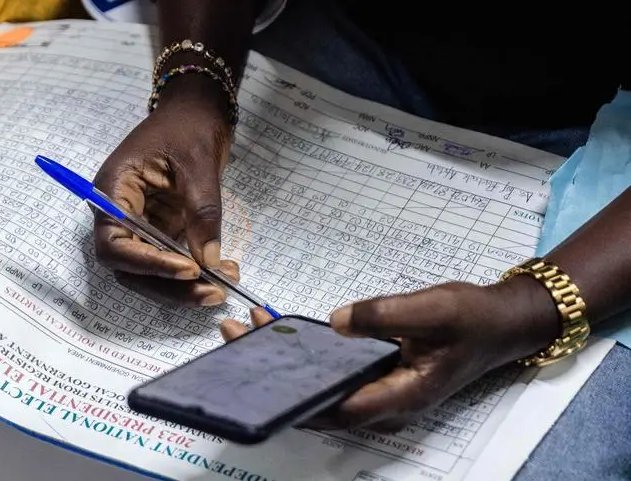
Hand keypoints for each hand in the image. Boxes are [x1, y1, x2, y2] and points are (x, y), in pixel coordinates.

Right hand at [93, 76, 238, 306]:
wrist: (197, 110)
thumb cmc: (188, 126)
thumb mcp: (198, 163)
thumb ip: (202, 211)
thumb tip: (209, 260)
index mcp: (113, 191)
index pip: (114, 243)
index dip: (147, 263)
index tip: (188, 269)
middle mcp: (118, 213)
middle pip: (130, 267)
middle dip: (170, 285)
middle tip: (214, 291)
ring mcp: (139, 224)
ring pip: (149, 272)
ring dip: (184, 287)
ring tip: (225, 286)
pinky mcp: (159, 230)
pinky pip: (170, 261)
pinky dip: (195, 273)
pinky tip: (224, 272)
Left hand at [220, 277, 558, 431]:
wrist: (500, 321)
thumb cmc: (473, 317)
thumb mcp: (434, 307)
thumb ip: (385, 315)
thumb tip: (336, 321)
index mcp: (404, 395)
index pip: (342, 410)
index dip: (299, 401)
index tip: (259, 383)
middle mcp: (387, 402)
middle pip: (323, 402)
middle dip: (277, 378)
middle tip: (237, 340)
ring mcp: (380, 391)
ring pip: (325, 387)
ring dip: (286, 364)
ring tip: (248, 330)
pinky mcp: (376, 375)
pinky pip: (335, 373)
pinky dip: (307, 355)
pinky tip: (283, 332)